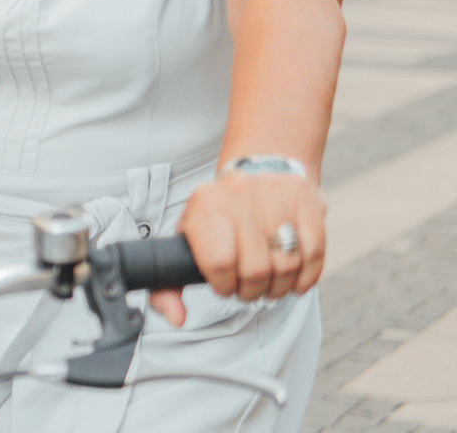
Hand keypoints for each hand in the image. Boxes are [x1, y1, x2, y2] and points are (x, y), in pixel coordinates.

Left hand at [150, 171, 325, 325]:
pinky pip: (314, 252)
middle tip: (250, 290)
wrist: (258, 167)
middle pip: (255, 268)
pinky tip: (295, 282)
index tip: (225, 287)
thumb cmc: (219, 217)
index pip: (218, 262)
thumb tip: (176, 318)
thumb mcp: (187, 240)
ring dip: (280, 288)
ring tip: (270, 287)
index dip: (225, 285)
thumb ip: (170, 284)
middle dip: (253, 291)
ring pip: (286, 264)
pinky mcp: (306, 199)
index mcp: (204, 205)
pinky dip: (307, 277)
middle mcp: (238, 195)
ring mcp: (275, 194)